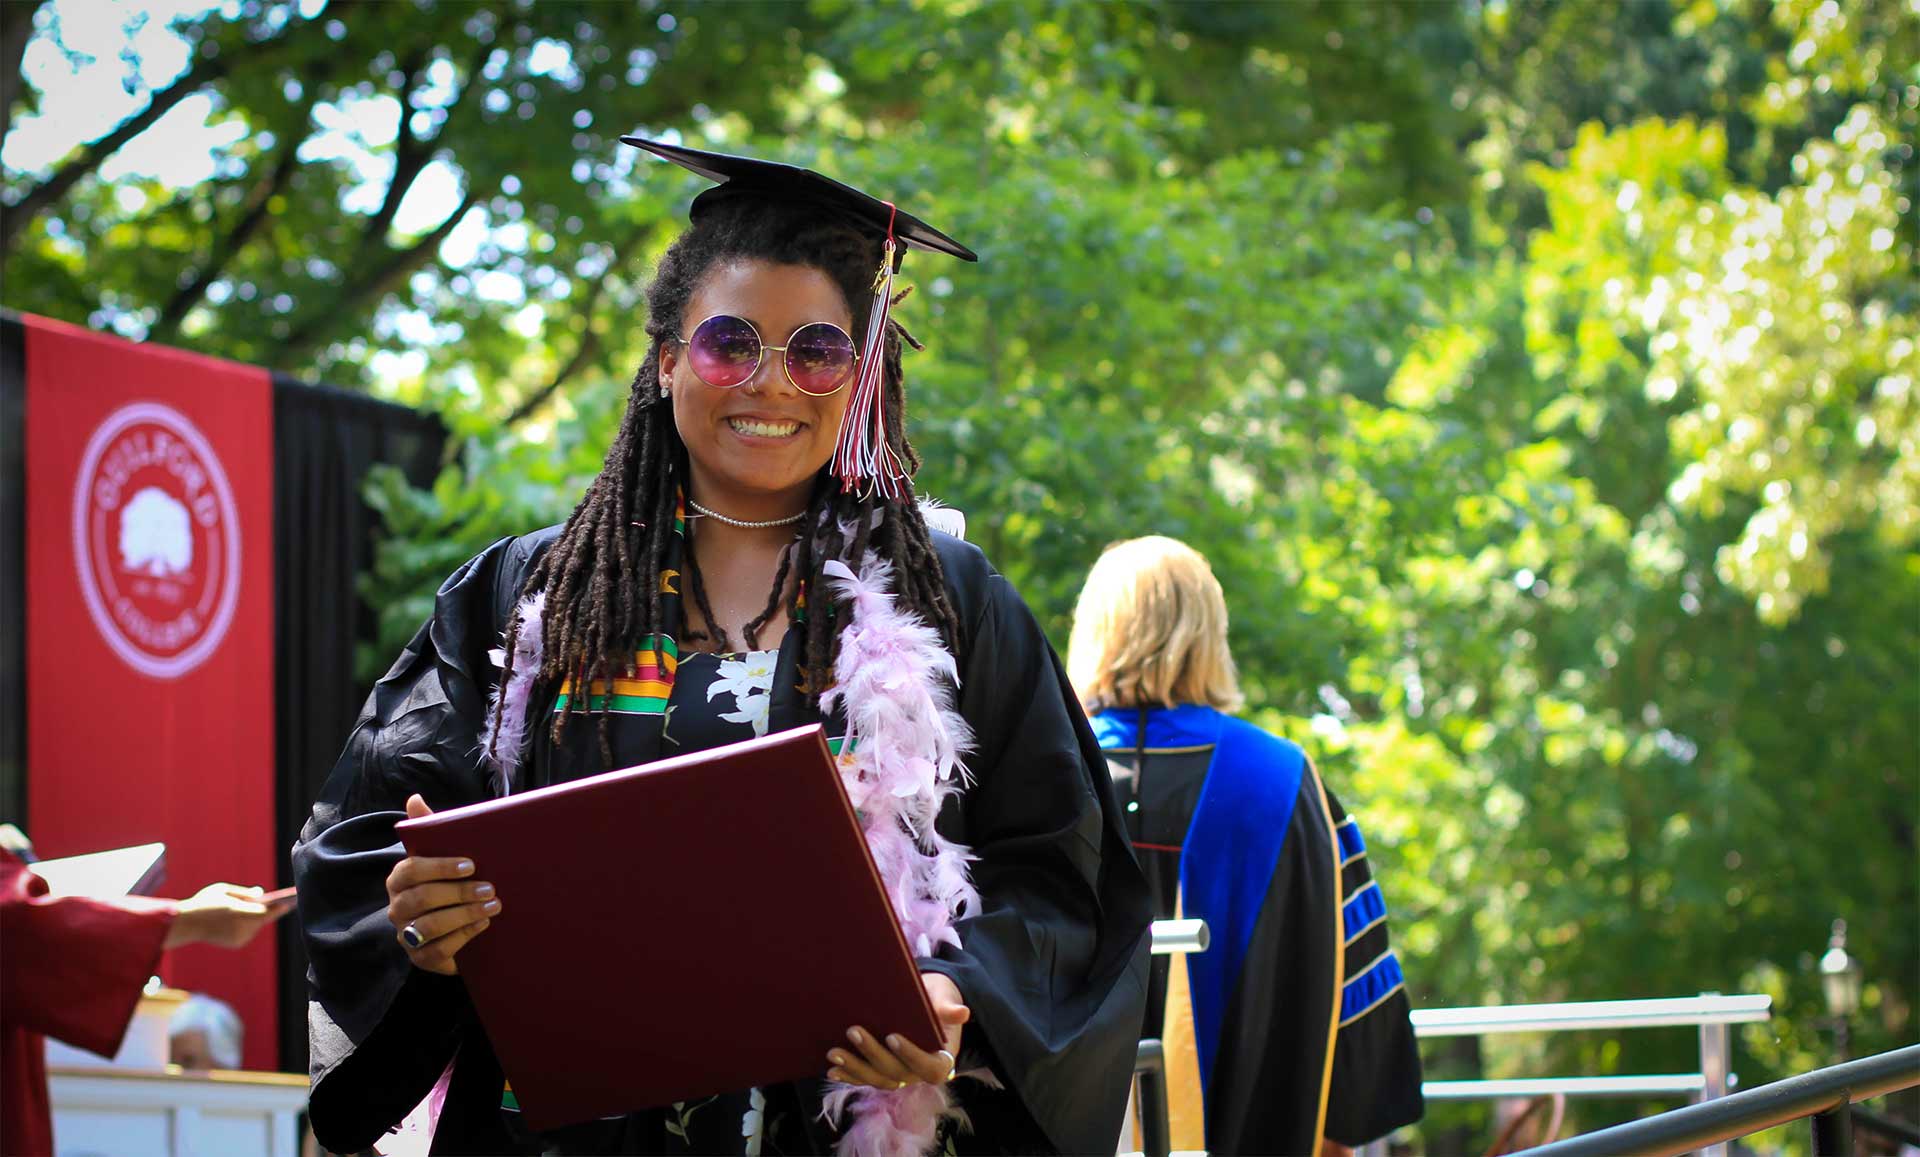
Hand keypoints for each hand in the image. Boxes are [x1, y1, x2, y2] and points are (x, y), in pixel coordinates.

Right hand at [165, 883, 289, 949]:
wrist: (185, 924)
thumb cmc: (204, 902)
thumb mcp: (223, 890)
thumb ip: (243, 892)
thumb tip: (261, 894)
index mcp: (239, 912)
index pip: (267, 910)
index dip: (279, 906)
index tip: (290, 901)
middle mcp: (241, 926)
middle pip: (263, 918)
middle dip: (268, 911)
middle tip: (281, 903)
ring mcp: (239, 937)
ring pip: (256, 926)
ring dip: (258, 918)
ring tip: (266, 908)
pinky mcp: (236, 944)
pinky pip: (249, 932)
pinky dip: (249, 925)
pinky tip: (248, 918)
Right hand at [385, 794, 499, 974]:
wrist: (457, 927)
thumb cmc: (450, 883)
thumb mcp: (443, 854)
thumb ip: (429, 828)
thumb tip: (414, 799)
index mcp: (399, 879)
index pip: (411, 870)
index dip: (440, 866)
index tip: (471, 864)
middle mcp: (397, 908)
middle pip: (422, 899)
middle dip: (459, 892)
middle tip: (490, 887)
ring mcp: (406, 935)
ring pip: (430, 926)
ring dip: (464, 914)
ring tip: (493, 905)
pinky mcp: (420, 959)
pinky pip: (438, 950)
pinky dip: (464, 935)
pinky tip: (484, 924)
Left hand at [826, 972, 970, 1088]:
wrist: (928, 1004)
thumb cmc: (937, 998)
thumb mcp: (945, 996)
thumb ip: (948, 1006)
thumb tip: (963, 1012)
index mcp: (941, 1059)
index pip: (929, 1066)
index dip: (910, 1055)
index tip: (892, 1036)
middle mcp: (919, 1073)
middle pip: (896, 1073)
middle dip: (872, 1054)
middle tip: (853, 1031)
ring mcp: (899, 1076)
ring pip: (877, 1079)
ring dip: (854, 1068)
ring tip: (833, 1052)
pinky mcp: (882, 1074)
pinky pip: (865, 1079)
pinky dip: (848, 1075)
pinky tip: (831, 1068)